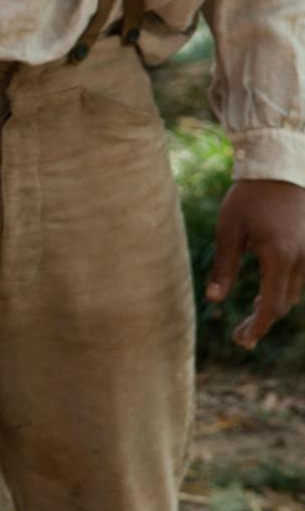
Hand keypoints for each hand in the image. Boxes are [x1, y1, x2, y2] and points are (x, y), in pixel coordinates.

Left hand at [206, 179, 304, 348]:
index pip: (272, 305)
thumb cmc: (248, 198)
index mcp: (279, 255)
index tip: (243, 340)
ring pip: (294, 293)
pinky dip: (282, 290)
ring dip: (273, 306)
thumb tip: (213, 300)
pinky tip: (262, 295)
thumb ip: (224, 267)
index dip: (258, 326)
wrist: (278, 170)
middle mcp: (302, 258)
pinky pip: (299, 279)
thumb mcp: (228, 230)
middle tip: (240, 335)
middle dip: (263, 321)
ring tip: (249, 315)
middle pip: (284, 303)